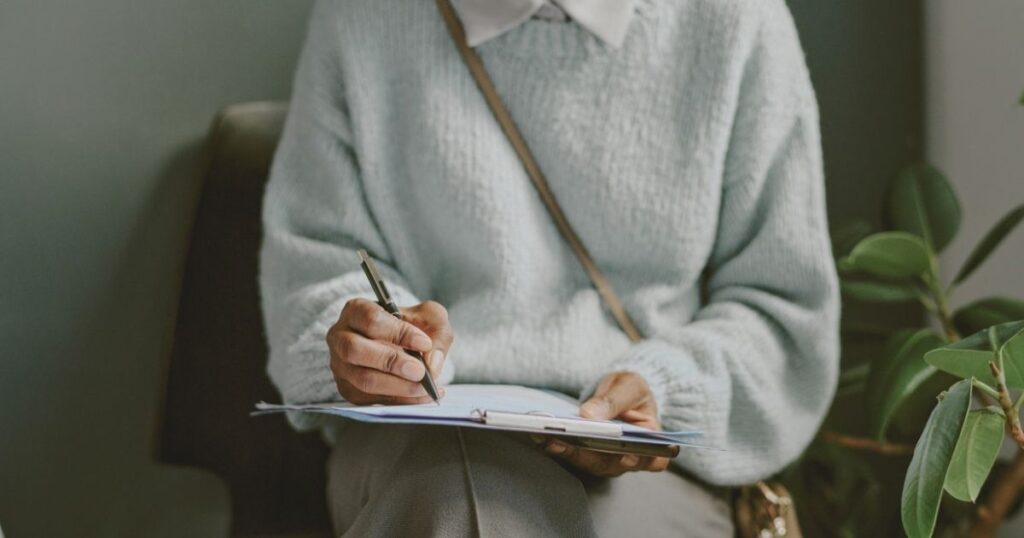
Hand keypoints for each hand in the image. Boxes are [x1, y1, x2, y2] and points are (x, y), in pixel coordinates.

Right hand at [326, 298, 452, 404]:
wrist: (401, 344)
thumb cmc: (410, 325)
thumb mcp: (427, 316)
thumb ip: (435, 328)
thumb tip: (432, 361)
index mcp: (356, 311)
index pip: (371, 319)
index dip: (398, 332)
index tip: (424, 343)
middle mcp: (341, 337)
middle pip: (355, 350)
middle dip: (391, 362)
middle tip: (420, 371)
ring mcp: (341, 365)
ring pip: (362, 379)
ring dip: (397, 386)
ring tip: (424, 387)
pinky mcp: (348, 389)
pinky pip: (370, 400)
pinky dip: (399, 401)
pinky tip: (420, 396)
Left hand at [535, 371, 670, 476]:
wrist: (619, 391)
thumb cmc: (631, 390)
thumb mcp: (629, 385)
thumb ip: (613, 400)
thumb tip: (589, 414)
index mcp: (651, 440)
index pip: (654, 458)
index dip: (643, 461)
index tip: (628, 456)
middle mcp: (630, 455)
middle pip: (613, 464)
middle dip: (588, 456)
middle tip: (567, 444)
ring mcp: (608, 458)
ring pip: (590, 463)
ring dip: (568, 453)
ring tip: (547, 438)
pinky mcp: (589, 454)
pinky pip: (575, 455)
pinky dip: (558, 447)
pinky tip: (541, 435)